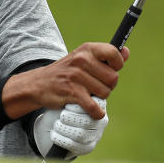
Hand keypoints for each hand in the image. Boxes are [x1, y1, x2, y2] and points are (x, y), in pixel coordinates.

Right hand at [3, 43, 128, 119]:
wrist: (37, 84)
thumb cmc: (66, 72)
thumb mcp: (83, 59)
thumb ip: (106, 57)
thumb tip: (126, 51)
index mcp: (86, 50)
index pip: (114, 54)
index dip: (116, 66)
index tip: (108, 70)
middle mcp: (81, 60)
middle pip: (113, 78)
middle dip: (107, 86)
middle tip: (93, 86)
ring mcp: (76, 76)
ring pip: (105, 93)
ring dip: (99, 98)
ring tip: (86, 94)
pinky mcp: (71, 92)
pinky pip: (94, 106)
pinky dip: (96, 112)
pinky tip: (92, 111)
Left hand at [33, 97, 108, 158]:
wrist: (53, 122)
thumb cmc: (61, 105)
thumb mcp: (67, 96)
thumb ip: (73, 92)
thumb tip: (73, 89)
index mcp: (99, 105)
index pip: (93, 106)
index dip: (76, 106)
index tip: (65, 104)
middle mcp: (101, 121)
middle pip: (87, 121)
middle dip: (69, 117)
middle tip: (60, 115)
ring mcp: (95, 135)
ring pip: (80, 134)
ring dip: (63, 128)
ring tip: (56, 123)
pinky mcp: (87, 147)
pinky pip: (75, 145)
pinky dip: (60, 138)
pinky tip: (53, 133)